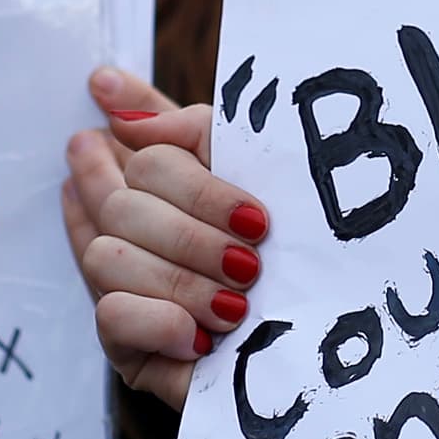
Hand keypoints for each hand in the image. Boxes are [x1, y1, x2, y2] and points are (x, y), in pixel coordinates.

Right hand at [63, 66, 273, 409]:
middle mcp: (136, 236)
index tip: (254, 216)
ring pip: (107, 256)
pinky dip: (161, 320)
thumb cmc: (299, 258)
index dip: (185, 173)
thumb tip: (106, 87)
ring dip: (183, 276)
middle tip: (255, 255)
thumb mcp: (259, 179)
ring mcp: (126, 292)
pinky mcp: (129, 352)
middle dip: (194, 230)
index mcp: (166, 188)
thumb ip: (191, 129)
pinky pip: (110, 316)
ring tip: (240, 300)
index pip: (141, 156)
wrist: (331, 349)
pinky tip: (202, 336)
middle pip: (120, 203)